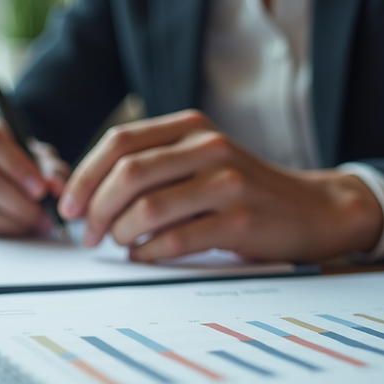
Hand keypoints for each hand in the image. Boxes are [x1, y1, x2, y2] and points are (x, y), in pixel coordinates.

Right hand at [0, 112, 69, 235]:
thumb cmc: (20, 161)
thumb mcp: (39, 157)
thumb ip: (51, 169)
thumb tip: (56, 186)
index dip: (17, 167)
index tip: (40, 189)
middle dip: (21, 203)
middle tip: (45, 215)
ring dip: (14, 221)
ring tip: (36, 223)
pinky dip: (3, 230)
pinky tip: (20, 226)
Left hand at [59, 110, 383, 262]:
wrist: (314, 210)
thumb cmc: (246, 190)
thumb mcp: (203, 159)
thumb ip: (156, 165)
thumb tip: (90, 195)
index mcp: (192, 127)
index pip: (120, 142)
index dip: (85, 176)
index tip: (69, 205)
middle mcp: (209, 147)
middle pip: (128, 174)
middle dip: (97, 209)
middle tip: (89, 234)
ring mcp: (227, 183)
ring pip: (148, 209)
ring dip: (122, 233)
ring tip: (121, 245)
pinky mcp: (240, 221)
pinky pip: (176, 240)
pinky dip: (150, 252)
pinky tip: (145, 256)